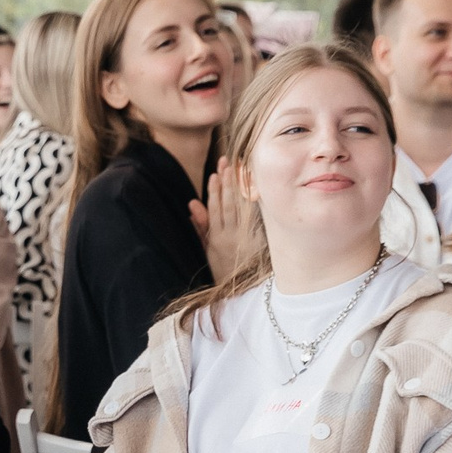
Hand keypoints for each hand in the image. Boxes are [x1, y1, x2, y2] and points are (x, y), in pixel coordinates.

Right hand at [194, 162, 257, 284]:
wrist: (241, 290)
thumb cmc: (223, 268)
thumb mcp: (207, 250)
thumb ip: (200, 227)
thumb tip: (193, 204)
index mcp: (216, 239)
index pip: (215, 209)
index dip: (215, 191)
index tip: (215, 174)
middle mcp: (230, 236)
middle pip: (229, 205)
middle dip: (227, 183)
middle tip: (227, 162)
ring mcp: (245, 238)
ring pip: (241, 209)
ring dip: (239, 188)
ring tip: (237, 169)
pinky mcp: (258, 240)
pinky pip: (255, 218)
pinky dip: (254, 202)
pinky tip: (256, 187)